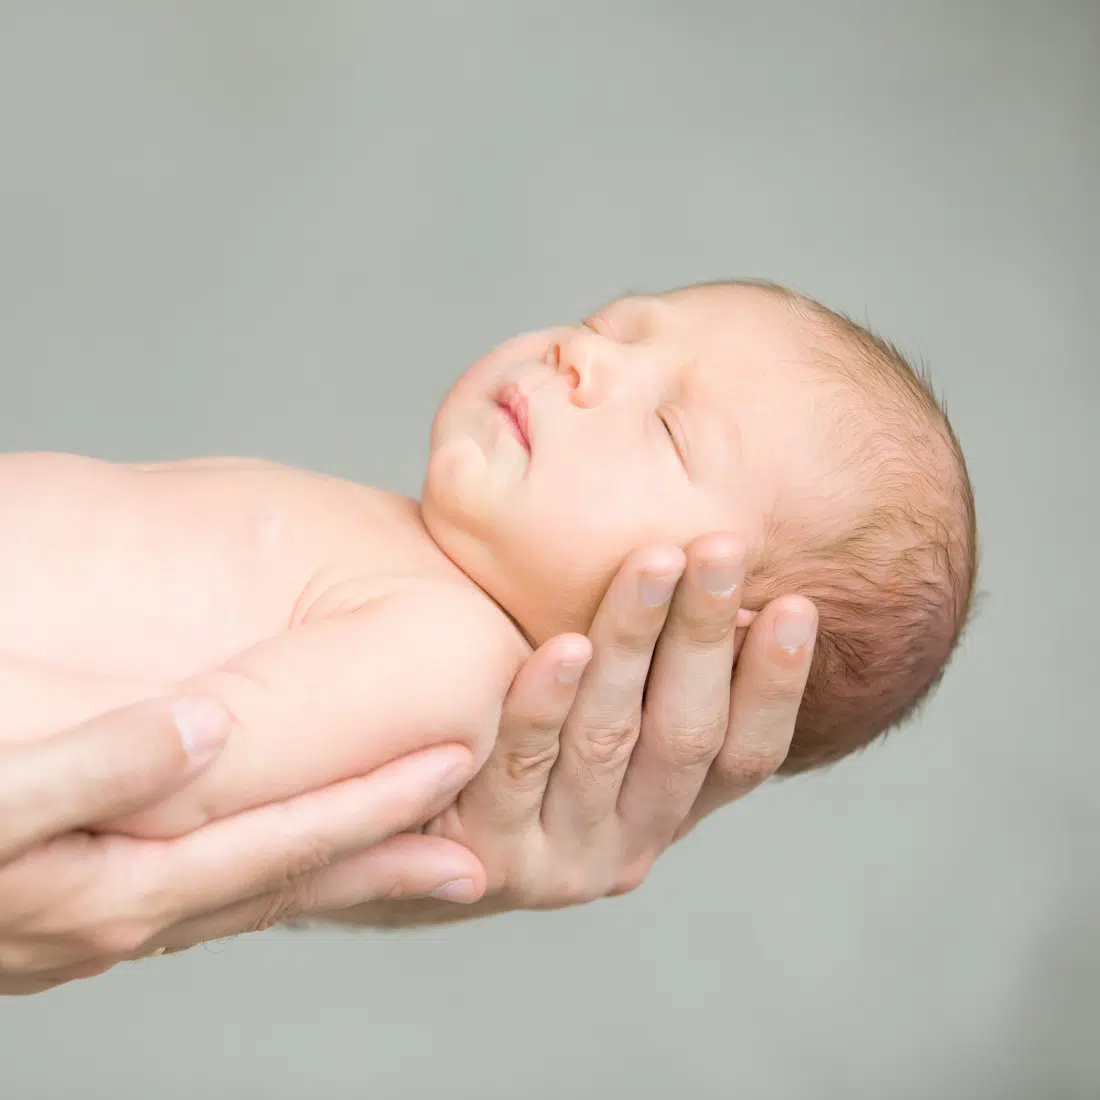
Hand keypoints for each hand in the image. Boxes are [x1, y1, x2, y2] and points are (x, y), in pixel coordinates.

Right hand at [0, 696, 484, 994]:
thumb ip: (92, 765)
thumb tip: (206, 726)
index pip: (281, 846)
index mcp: (121, 887)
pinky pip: (200, 900)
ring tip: (416, 863)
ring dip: (334, 879)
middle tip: (475, 857)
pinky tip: (281, 864)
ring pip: (248, 898)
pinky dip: (264, 881)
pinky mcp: (80, 916)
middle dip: (380, 864)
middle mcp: (129, 919)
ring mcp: (107, 926)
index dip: (372, 809)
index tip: (452, 770)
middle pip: (283, 886)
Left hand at [331, 533, 815, 925]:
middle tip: (722, 548)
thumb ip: (651, 681)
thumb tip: (721, 575)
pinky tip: (564, 645)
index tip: (799, 605)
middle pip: (684, 736)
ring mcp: (561, 856)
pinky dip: (546, 702)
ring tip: (656, 563)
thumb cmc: (524, 743)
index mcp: (670, 812)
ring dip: (636, 645)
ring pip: (608, 739)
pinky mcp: (489, 854)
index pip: (745, 755)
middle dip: (706, 635)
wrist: (418, 825)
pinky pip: (519, 764)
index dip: (776, 685)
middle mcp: (630, 845)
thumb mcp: (598, 721)